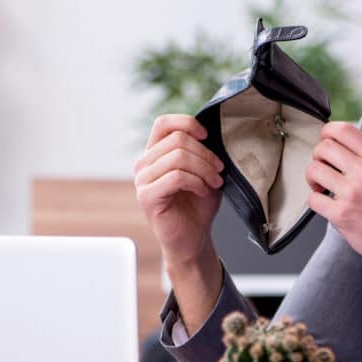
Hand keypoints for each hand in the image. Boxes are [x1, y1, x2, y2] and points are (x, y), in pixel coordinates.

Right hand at [134, 114, 224, 267]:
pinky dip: (196, 182)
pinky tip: (202, 191)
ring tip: (214, 182)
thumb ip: (201, 151)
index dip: (187, 123)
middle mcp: (144, 164)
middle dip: (205, 153)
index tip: (207, 137)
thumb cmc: (197, 206)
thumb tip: (210, 133)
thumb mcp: (203, 172)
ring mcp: (142, 180)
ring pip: (178, 157)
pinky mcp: (147, 197)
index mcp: (154, 154)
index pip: (163, 123)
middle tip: (219, 170)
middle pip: (177, 140)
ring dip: (204, 169)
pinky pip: (176, 177)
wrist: (193, 238)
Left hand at [305, 122, 361, 294]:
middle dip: (318, 157)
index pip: (342, 130)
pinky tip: (327, 204)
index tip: (325, 143)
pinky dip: (315, 201)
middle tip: (324, 168)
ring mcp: (352, 193)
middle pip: (323, 147)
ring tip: (322, 187)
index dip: (326, 133)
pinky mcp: (341, 215)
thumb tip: (344, 146)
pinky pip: (313, 199)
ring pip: (313, 170)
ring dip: (313, 178)